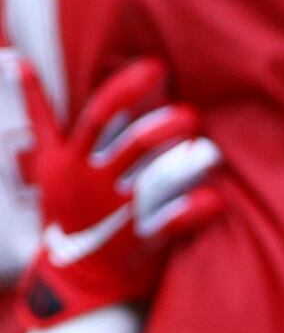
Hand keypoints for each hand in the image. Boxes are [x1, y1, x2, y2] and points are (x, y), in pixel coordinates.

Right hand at [19, 59, 221, 330]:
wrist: (75, 270)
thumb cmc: (65, 205)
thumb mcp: (44, 158)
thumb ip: (39, 112)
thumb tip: (17, 62)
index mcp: (73, 158)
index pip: (99, 115)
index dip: (127, 89)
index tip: (155, 67)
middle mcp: (95, 181)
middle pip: (133, 144)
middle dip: (165, 125)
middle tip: (191, 114)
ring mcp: (118, 210)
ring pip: (156, 180)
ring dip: (188, 162)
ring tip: (211, 151)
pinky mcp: (141, 239)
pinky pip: (173, 223)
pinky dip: (195, 210)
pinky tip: (215, 198)